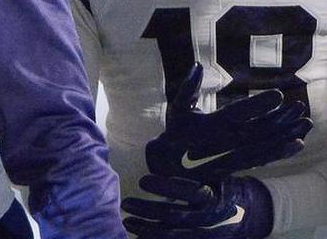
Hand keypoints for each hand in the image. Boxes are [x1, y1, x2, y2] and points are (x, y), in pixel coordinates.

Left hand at [122, 175, 272, 238]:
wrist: (247, 213)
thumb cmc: (219, 186)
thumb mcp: (211, 173)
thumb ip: (188, 166)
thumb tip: (159, 144)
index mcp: (211, 195)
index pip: (187, 191)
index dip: (163, 187)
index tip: (143, 180)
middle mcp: (208, 216)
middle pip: (174, 215)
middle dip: (147, 210)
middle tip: (126, 203)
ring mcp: (205, 233)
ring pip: (172, 234)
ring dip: (146, 228)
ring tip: (127, 221)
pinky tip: (139, 237)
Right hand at [146, 64, 310, 182]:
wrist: (173, 164)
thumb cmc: (177, 131)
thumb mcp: (178, 107)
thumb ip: (188, 86)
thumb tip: (197, 64)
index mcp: (212, 124)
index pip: (239, 113)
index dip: (259, 104)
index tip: (279, 95)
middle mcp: (226, 140)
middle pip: (260, 129)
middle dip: (282, 118)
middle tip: (300, 107)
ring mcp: (235, 153)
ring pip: (267, 143)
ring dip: (287, 133)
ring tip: (305, 123)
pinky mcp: (240, 162)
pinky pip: (266, 157)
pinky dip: (282, 151)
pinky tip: (298, 143)